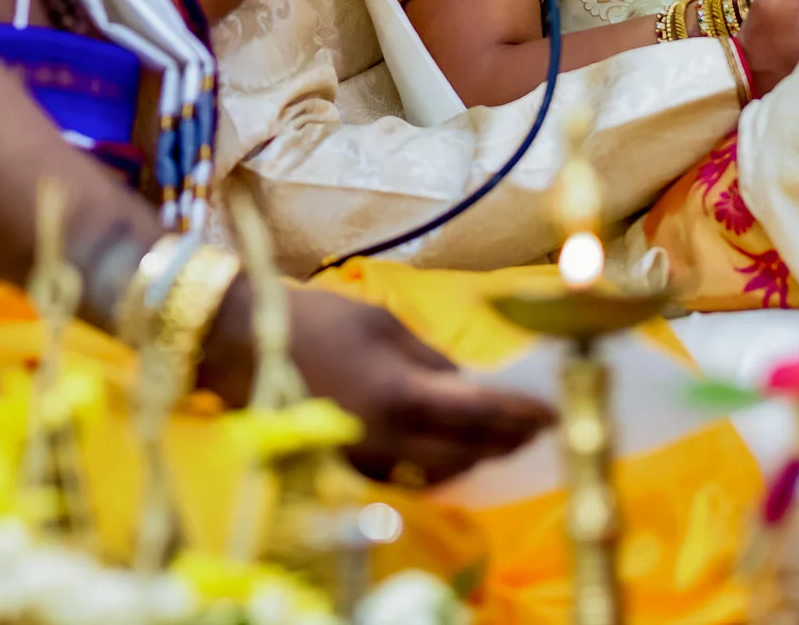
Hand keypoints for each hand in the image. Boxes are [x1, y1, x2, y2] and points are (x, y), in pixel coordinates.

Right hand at [280, 287, 551, 482]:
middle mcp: (390, 439)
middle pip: (469, 454)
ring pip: (443, 474)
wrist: (246, 346)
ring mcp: (370, 461)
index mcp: (402, 395)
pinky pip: (412, 477)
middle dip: (508, 441)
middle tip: (538, 426)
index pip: (482, 416)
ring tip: (505, 438)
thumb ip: (434, 361)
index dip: (523, 415)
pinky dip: (443, 466)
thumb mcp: (385, 325)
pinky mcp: (352, 469)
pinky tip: (457, 449)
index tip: (553, 409)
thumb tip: (476, 385)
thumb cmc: (316, 321)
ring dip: (477, 457)